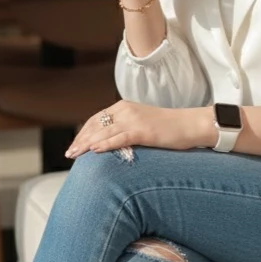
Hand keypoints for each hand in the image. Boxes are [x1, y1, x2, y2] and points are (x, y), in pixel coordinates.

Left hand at [66, 101, 212, 158]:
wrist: (191, 125)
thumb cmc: (168, 128)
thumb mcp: (142, 124)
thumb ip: (125, 129)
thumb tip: (109, 143)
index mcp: (124, 107)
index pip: (96, 119)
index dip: (83, 133)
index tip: (74, 145)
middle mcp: (126, 110)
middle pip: (95, 125)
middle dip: (81, 139)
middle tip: (69, 153)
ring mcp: (134, 119)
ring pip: (103, 131)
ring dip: (87, 144)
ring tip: (75, 154)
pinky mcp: (143, 130)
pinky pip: (119, 137)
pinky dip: (105, 144)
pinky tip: (94, 151)